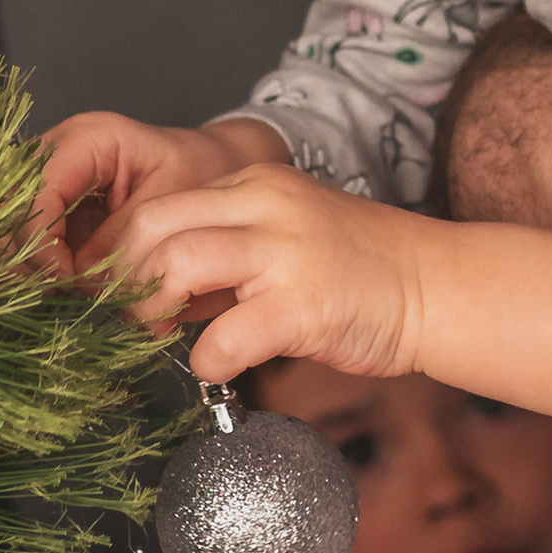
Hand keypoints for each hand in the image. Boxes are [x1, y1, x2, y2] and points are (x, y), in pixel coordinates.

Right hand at [30, 108, 287, 285]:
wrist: (215, 169)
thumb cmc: (201, 175)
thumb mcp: (174, 204)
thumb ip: (127, 240)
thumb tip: (84, 283)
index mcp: (87, 139)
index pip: (37, 190)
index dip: (39, 240)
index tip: (63, 282)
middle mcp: (55, 153)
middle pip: (7, 205)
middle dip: (22, 255)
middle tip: (48, 295)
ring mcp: (47, 180)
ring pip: (5, 224)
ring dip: (20, 265)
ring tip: (44, 298)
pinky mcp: (49, 208)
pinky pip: (22, 239)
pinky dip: (30, 268)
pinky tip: (42, 292)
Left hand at [99, 158, 432, 382]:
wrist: (438, 287)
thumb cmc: (361, 274)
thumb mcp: (285, 239)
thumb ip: (226, 253)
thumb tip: (157, 292)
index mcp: (256, 184)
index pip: (159, 204)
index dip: (122, 253)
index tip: (114, 292)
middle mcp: (267, 205)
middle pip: (152, 224)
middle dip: (123, 278)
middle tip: (125, 317)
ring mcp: (287, 251)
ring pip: (178, 262)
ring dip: (153, 308)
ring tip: (160, 336)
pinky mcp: (307, 304)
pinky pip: (228, 335)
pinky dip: (209, 360)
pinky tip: (219, 368)